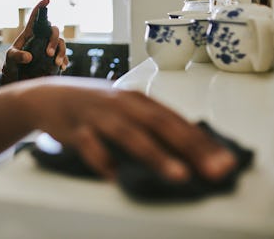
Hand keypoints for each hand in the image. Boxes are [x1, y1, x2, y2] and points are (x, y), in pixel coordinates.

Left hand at [0, 0, 68, 83]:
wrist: (16, 77)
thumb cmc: (12, 64)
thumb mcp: (11, 59)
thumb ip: (17, 56)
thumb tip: (29, 57)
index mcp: (30, 33)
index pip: (35, 18)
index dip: (41, 7)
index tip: (47, 0)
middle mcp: (42, 38)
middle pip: (53, 31)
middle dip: (54, 41)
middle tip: (48, 53)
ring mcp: (49, 47)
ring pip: (61, 43)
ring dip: (61, 52)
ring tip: (57, 63)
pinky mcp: (53, 58)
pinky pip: (64, 56)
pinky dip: (64, 60)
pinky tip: (62, 67)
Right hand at [23, 77, 237, 181]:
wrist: (46, 96)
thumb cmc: (92, 106)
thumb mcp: (123, 109)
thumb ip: (151, 124)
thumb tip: (190, 149)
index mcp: (138, 100)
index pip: (177, 121)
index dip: (203, 142)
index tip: (227, 163)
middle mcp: (121, 104)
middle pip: (161, 126)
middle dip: (191, 149)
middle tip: (215, 171)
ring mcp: (98, 115)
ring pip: (130, 135)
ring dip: (156, 155)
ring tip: (178, 175)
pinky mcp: (74, 127)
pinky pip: (89, 144)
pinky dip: (101, 160)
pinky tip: (113, 177)